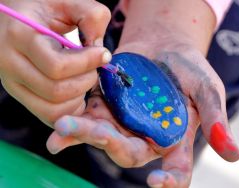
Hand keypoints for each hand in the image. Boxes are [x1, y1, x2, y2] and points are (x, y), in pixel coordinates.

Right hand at [0, 0, 110, 125]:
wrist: (14, 17)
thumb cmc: (43, 7)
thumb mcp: (67, 1)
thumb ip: (91, 16)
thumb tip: (101, 52)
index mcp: (19, 36)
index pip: (57, 66)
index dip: (88, 63)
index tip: (104, 54)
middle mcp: (10, 64)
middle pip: (56, 91)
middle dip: (86, 81)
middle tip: (95, 67)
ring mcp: (12, 84)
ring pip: (52, 110)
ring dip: (79, 98)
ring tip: (85, 78)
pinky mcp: (21, 95)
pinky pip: (48, 116)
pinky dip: (70, 109)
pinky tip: (78, 91)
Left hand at [46, 38, 238, 186]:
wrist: (164, 46)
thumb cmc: (190, 69)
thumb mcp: (207, 89)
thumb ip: (216, 119)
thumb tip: (234, 155)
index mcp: (174, 139)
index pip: (176, 170)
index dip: (170, 180)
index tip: (159, 183)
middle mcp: (146, 137)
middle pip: (129, 151)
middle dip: (111, 145)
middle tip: (98, 137)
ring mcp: (124, 124)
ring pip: (103, 137)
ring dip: (84, 134)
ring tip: (62, 130)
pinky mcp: (106, 107)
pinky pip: (89, 118)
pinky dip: (74, 121)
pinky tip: (59, 124)